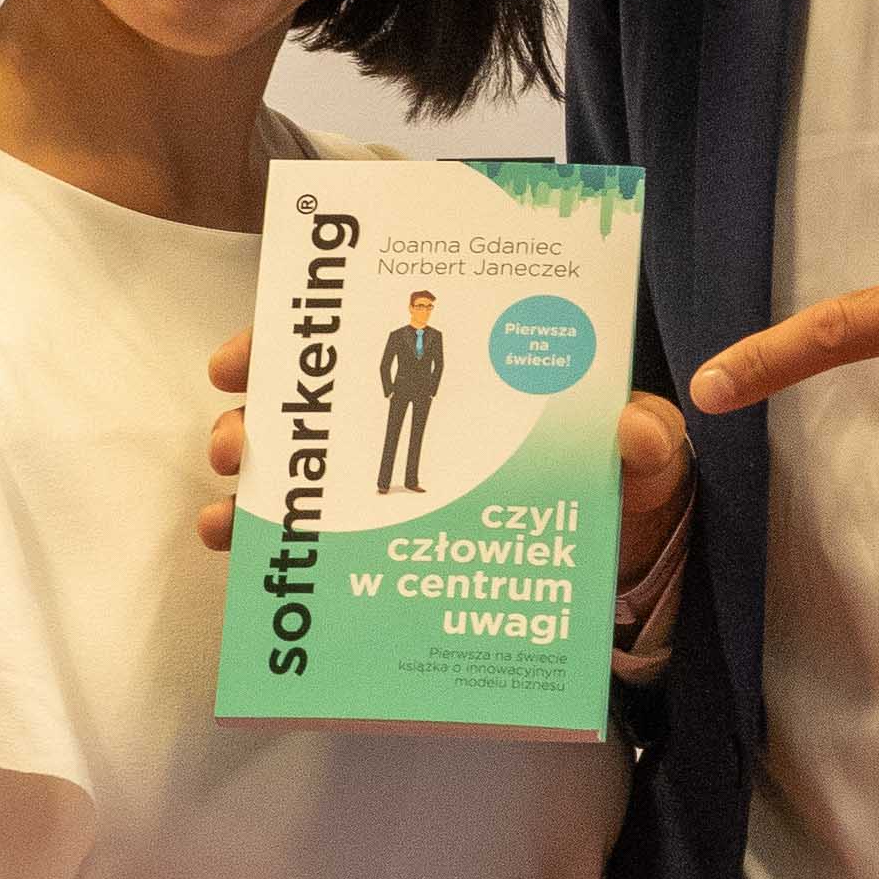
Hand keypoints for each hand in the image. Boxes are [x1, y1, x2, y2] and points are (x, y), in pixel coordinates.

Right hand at [195, 341, 698, 567]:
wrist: (621, 564)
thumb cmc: (626, 487)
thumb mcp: (646, 459)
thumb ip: (648, 441)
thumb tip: (632, 426)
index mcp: (476, 373)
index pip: (391, 320)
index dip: (328, 314)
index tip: (280, 325)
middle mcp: (422, 409)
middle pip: (327, 386)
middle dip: (269, 400)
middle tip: (242, 431)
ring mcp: (398, 476)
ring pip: (307, 458)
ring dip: (260, 470)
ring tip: (230, 496)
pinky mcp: (388, 540)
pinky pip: (317, 534)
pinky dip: (272, 542)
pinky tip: (238, 553)